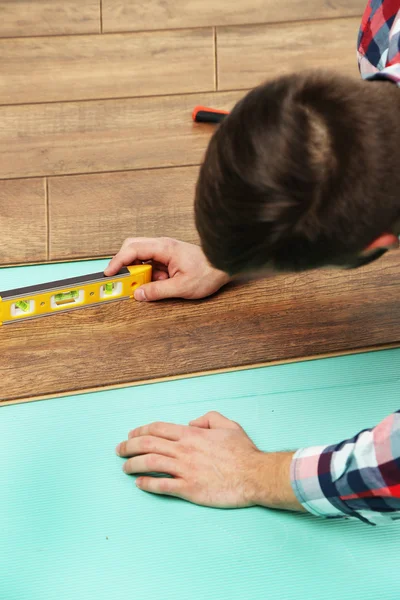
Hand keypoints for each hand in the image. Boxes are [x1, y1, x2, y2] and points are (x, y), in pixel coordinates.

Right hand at [104, 237, 229, 301]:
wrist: (225, 266)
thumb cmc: (208, 273)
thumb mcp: (182, 287)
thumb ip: (157, 291)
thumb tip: (138, 294)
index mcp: (164, 248)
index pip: (132, 249)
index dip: (117, 261)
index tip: (109, 274)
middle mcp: (162, 245)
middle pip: (132, 248)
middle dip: (123, 265)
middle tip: (121, 281)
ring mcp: (165, 251)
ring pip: (140, 257)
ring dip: (138, 272)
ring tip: (144, 287)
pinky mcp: (168, 258)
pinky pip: (150, 264)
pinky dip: (148, 275)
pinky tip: (157, 285)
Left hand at [115, 411, 303, 510]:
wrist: (254, 475)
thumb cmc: (243, 451)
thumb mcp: (228, 425)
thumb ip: (208, 418)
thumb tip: (192, 422)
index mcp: (191, 434)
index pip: (158, 429)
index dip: (140, 431)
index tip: (131, 435)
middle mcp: (184, 450)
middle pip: (147, 445)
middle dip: (128, 446)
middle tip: (119, 450)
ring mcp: (185, 470)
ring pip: (150, 464)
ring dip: (133, 464)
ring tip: (124, 468)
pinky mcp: (189, 489)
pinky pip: (162, 485)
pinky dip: (147, 483)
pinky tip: (139, 483)